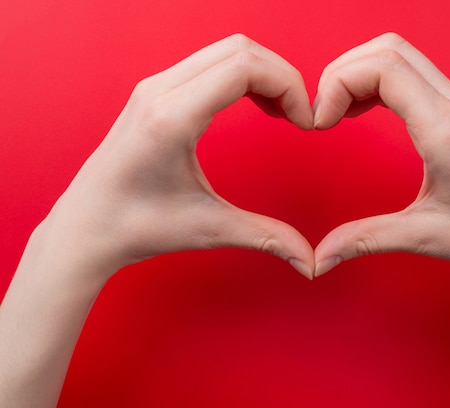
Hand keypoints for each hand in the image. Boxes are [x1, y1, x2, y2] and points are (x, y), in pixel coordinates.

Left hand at [41, 34, 314, 279]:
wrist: (86, 228)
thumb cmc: (136, 227)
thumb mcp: (208, 230)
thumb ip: (266, 236)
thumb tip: (309, 261)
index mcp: (171, 118)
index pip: (244, 66)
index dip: (288, 86)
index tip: (304, 123)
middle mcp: (159, 91)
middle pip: (240, 49)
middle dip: (282, 76)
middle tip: (298, 116)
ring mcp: (154, 87)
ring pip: (226, 50)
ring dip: (263, 74)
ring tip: (281, 111)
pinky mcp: (154, 92)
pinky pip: (209, 63)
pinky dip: (242, 76)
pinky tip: (255, 105)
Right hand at [312, 33, 449, 290]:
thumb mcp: (423, 237)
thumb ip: (364, 239)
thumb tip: (320, 258)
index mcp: (445, 129)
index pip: (382, 67)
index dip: (337, 84)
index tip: (320, 124)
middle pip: (387, 49)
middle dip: (341, 72)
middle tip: (323, 114)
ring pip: (400, 54)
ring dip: (360, 73)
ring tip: (338, 112)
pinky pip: (414, 73)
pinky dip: (379, 81)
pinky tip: (365, 111)